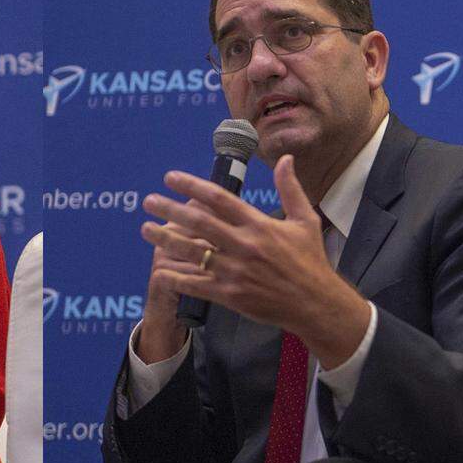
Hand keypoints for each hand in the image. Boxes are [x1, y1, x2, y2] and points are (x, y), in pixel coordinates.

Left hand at [140, 155, 368, 366]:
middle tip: (148, 201)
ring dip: (166, 240)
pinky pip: (197, 285)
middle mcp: (244, 246)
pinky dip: (176, 278)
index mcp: (259, 225)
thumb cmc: (310, 261)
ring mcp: (236, 272)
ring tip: (146, 230)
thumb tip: (285, 158)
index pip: (219, 199)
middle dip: (169, 210)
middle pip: (199, 223)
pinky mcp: (231, 295)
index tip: (170, 178)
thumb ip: (290, 188)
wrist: (316, 304)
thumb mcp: (305, 220)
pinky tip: (159, 270)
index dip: (191, 186)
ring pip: (193, 253)